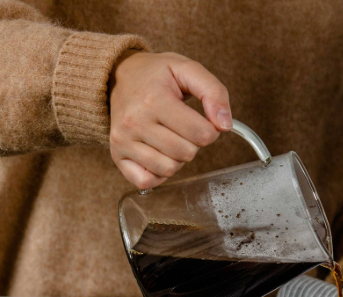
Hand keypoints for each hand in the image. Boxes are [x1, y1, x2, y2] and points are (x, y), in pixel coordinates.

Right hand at [108, 51, 231, 189]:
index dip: (210, 130)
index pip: (201, 134)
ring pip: (168, 170)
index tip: (200, 120)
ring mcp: (123, 141)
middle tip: (182, 127)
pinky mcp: (117, 155)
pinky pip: (146, 181)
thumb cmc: (156, 74)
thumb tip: (225, 125)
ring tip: (169, 139)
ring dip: (177, 158)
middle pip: (186, 153)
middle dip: (193, 143)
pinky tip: (158, 155)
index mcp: (154, 100)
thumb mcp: (188, 69)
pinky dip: (158, 174)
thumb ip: (214, 92)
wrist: (119, 76)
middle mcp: (135, 122)